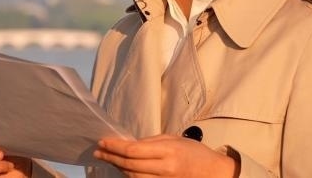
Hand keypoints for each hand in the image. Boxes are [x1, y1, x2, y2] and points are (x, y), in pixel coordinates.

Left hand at [94, 134, 237, 177]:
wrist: (212, 173)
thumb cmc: (195, 153)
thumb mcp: (175, 139)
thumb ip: (152, 141)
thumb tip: (130, 144)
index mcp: (168, 151)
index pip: (134, 150)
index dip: (115, 146)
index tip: (103, 142)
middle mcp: (164, 168)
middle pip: (129, 164)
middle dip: (111, 157)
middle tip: (99, 151)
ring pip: (132, 176)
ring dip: (118, 167)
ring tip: (109, 158)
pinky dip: (129, 176)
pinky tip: (123, 169)